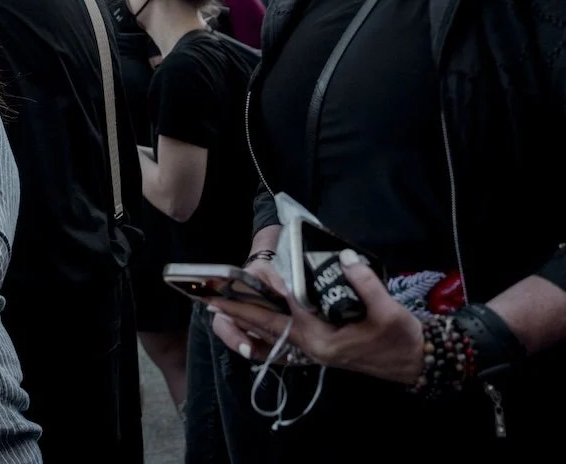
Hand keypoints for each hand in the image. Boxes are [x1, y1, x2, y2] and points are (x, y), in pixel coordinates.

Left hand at [211, 251, 424, 384]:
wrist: (414, 362)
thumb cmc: (400, 339)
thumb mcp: (388, 311)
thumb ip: (366, 284)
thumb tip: (345, 258)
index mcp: (322, 339)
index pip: (282, 314)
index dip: (260, 297)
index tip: (237, 284)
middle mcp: (310, 346)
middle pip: (265, 326)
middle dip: (236, 311)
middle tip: (207, 296)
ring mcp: (311, 348)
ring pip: (269, 333)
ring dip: (245, 317)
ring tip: (219, 302)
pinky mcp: (315, 345)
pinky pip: (280, 337)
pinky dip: (262, 325)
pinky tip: (249, 315)